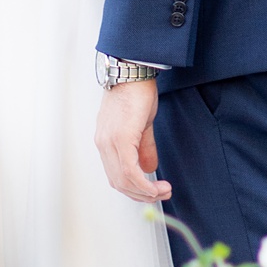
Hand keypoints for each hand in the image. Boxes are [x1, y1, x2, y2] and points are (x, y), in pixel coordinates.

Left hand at [94, 75, 171, 203]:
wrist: (133, 71)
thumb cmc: (136, 92)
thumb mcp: (141, 124)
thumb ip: (143, 147)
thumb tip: (149, 168)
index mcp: (106, 141)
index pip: (116, 175)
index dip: (134, 189)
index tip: (153, 192)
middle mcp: (103, 144)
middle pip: (118, 182)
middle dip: (142, 195)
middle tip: (162, 195)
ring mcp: (109, 142)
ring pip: (123, 180)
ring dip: (145, 192)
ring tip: (163, 192)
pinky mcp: (120, 139)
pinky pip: (129, 171)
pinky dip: (143, 184)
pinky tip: (156, 186)